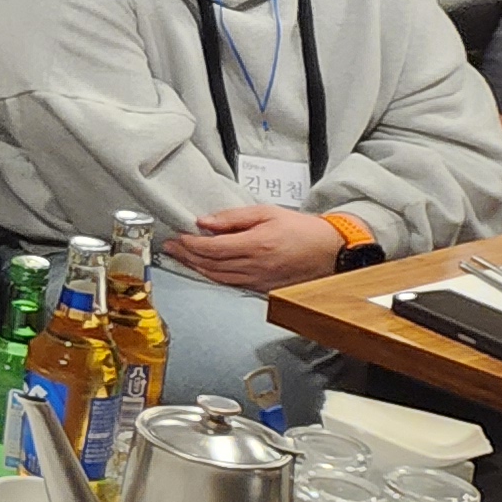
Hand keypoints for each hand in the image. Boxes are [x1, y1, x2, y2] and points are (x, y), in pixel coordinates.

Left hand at [163, 206, 343, 290]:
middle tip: (170, 247)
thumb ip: (234, 218)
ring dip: (195, 268)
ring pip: (217, 277)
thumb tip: (205, 222)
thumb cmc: (303, 230)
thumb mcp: (268, 213)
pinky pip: (230, 284)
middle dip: (186, 256)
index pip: (211, 248)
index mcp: (255, 245)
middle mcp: (254, 266)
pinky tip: (204, 269)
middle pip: (209, 264)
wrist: (331, 251)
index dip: (190, 244)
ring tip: (181, 257)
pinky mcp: (262, 289)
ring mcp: (258, 280)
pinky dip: (213, 276)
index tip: (177, 237)